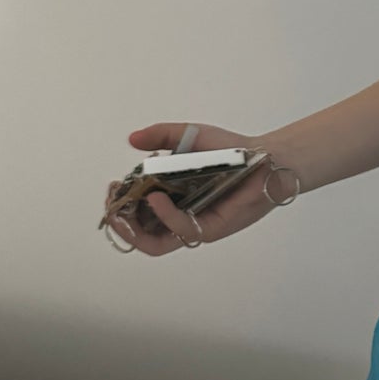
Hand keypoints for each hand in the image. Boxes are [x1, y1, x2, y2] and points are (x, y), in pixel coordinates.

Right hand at [104, 122, 286, 255]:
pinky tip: (155, 198)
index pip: (135, 214)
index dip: (118, 205)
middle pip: (138, 234)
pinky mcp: (211, 229)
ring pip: (153, 243)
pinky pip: (181, 230)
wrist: (266, 158)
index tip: (112, 186)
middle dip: (118, 220)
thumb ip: (162, 136)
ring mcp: (194, 224)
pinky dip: (164, 216)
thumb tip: (132, 139)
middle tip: (112, 199)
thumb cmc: (231, 150)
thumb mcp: (190, 136)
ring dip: (132, 229)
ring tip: (121, 208)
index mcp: (170, 198)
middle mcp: (179, 215)